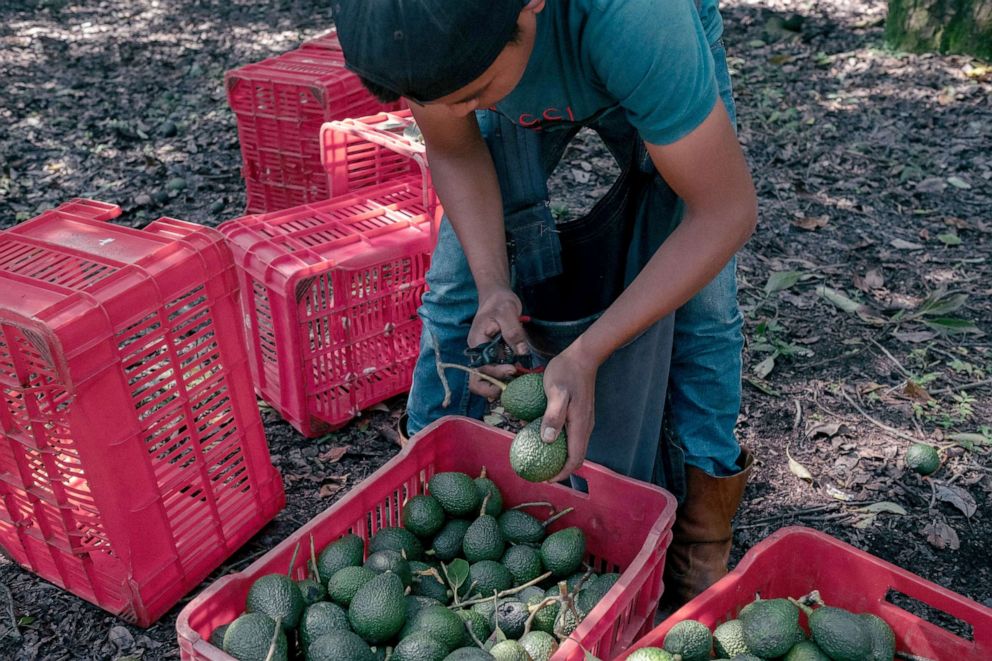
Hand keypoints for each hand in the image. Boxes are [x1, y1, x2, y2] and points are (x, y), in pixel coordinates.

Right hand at [467, 286, 529, 399]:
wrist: (497, 296)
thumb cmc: (499, 302)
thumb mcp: (507, 312)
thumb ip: (513, 332)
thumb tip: (521, 353)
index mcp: (476, 343)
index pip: (482, 367)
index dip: (496, 373)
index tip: (512, 369)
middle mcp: (477, 353)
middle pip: (477, 381)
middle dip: (492, 388)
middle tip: (511, 387)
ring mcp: (485, 356)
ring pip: (486, 380)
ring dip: (500, 385)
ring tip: (517, 383)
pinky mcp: (494, 356)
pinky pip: (496, 372)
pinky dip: (506, 377)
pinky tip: (519, 376)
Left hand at [539, 345, 598, 482]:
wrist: (582, 356)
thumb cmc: (566, 372)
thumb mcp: (556, 392)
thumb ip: (553, 416)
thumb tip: (547, 441)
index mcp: (580, 425)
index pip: (575, 459)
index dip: (562, 473)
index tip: (546, 479)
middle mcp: (585, 426)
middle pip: (576, 456)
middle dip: (560, 469)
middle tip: (540, 472)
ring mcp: (584, 420)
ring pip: (573, 446)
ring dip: (559, 456)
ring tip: (540, 457)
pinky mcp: (580, 414)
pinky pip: (570, 435)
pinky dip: (559, 442)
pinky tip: (543, 436)